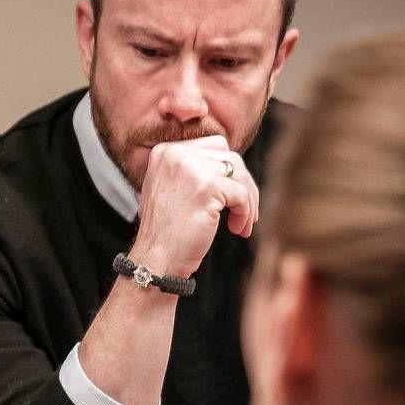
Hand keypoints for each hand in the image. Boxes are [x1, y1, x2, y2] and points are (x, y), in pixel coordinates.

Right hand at [128, 135, 257, 279]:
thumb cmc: (166, 231)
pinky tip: (237, 229)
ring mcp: (190, 168)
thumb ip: (192, 169)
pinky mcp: (206, 187)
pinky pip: (242, 194)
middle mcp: (175, 154)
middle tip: (245, 211)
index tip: (232, 195)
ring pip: (240, 174)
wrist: (155, 259)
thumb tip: (229, 164)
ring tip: (243, 223)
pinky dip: (246, 213)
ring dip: (248, 200)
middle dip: (244, 184)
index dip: (229, 171)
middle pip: (230, 157)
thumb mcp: (170, 188)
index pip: (214, 146)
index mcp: (165, 152)